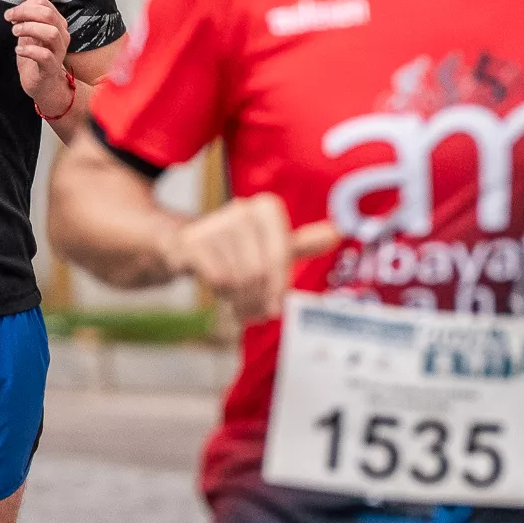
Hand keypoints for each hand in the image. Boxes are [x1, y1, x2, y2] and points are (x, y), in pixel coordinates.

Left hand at [8, 0, 72, 116]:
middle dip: (25, 14)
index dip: (26, 5)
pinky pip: (45, 55)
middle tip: (10, 20)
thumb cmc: (37, 56)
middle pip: (48, 16)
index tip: (11, 14)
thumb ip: (31, 11)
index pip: (45, 5)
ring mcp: (58, 52)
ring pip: (50, 33)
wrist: (44, 85)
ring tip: (15, 32)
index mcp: (57, 24)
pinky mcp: (51, 67)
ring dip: (29, 29)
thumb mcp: (31, 30)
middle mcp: (62, 36)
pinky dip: (29, 50)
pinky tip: (18, 50)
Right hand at [164, 194, 340, 324]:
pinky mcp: (192, 242)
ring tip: (239, 300)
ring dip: (241, 299)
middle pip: (260, 271)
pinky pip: (218, 280)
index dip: (279, 287)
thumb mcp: (270, 244)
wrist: (185, 243)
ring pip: (239, 279)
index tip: (275, 305)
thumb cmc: (237, 248)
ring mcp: (214, 224)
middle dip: (259, 298)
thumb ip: (302, 243)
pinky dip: (221, 293)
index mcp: (266, 209)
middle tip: (257, 313)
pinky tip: (220, 289)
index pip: (280, 257)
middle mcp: (241, 210)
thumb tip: (337, 233)